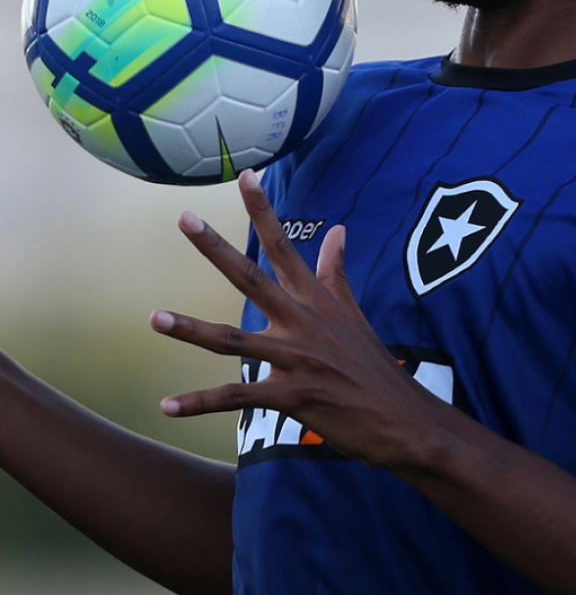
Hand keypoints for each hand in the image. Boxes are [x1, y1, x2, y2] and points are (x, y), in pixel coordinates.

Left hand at [150, 169, 448, 468]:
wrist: (402, 418)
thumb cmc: (373, 365)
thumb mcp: (354, 313)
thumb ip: (336, 272)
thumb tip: (339, 230)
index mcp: (315, 299)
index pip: (284, 244)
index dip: (263, 210)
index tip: (245, 176)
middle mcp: (302, 322)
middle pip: (251, 278)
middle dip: (216, 248)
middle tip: (185, 219)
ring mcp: (295, 359)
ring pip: (232, 341)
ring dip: (190, 329)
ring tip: (153, 318)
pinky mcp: (292, 398)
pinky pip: (236, 399)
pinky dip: (200, 403)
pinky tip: (167, 406)